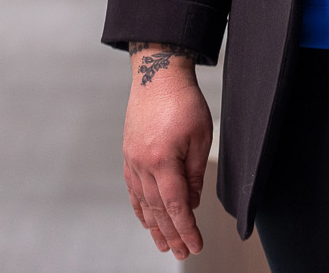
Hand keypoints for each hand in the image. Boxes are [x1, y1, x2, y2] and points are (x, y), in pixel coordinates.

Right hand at [122, 44, 212, 258]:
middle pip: (158, 210)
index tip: (195, 245)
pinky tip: (146, 220)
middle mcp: (142, 165)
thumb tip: (191, 202)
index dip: (186, 229)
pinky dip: (140, 208)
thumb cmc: (183, 101)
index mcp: (162, 160)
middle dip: (171, 234)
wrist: (156, 75)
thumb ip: (194, 173)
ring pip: (143, 203)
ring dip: (154, 227)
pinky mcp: (128, 155)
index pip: (175, 206)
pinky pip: (133, 190)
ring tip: (164, 245)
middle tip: (182, 253)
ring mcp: (132, 161)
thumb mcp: (200, 137)